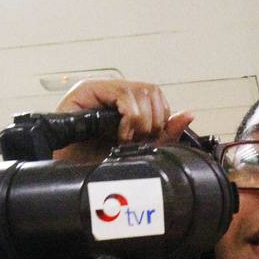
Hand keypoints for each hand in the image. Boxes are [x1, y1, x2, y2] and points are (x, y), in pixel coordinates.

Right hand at [52, 79, 194, 158]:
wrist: (69, 171)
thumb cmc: (96, 159)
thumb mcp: (139, 148)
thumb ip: (164, 133)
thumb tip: (188, 115)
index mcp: (125, 101)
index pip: (157, 97)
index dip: (160, 118)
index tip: (148, 138)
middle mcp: (112, 91)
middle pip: (152, 91)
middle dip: (152, 120)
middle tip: (137, 140)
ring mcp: (100, 88)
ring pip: (141, 91)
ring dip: (141, 120)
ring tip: (125, 139)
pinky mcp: (87, 89)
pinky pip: (122, 94)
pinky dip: (129, 117)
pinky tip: (119, 134)